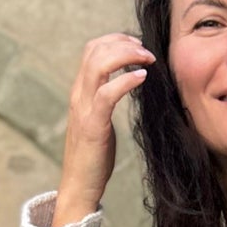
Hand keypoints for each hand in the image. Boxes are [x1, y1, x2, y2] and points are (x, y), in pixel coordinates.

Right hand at [52, 31, 155, 226]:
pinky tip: (142, 78)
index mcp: (80, 92)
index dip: (115, 40)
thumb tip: (125, 85)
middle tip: (147, 51)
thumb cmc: (94, 158)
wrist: (79, 186)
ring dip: (126, 55)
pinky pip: (107, 93)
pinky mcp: (93, 125)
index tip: (138, 45)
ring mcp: (83, 109)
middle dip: (123, 42)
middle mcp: (78, 95)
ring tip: (147, 60)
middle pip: (95, 50)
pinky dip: (126, 81)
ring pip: (99, 65)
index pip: (92, 50)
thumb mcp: (99, 121)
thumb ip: (106, 100)